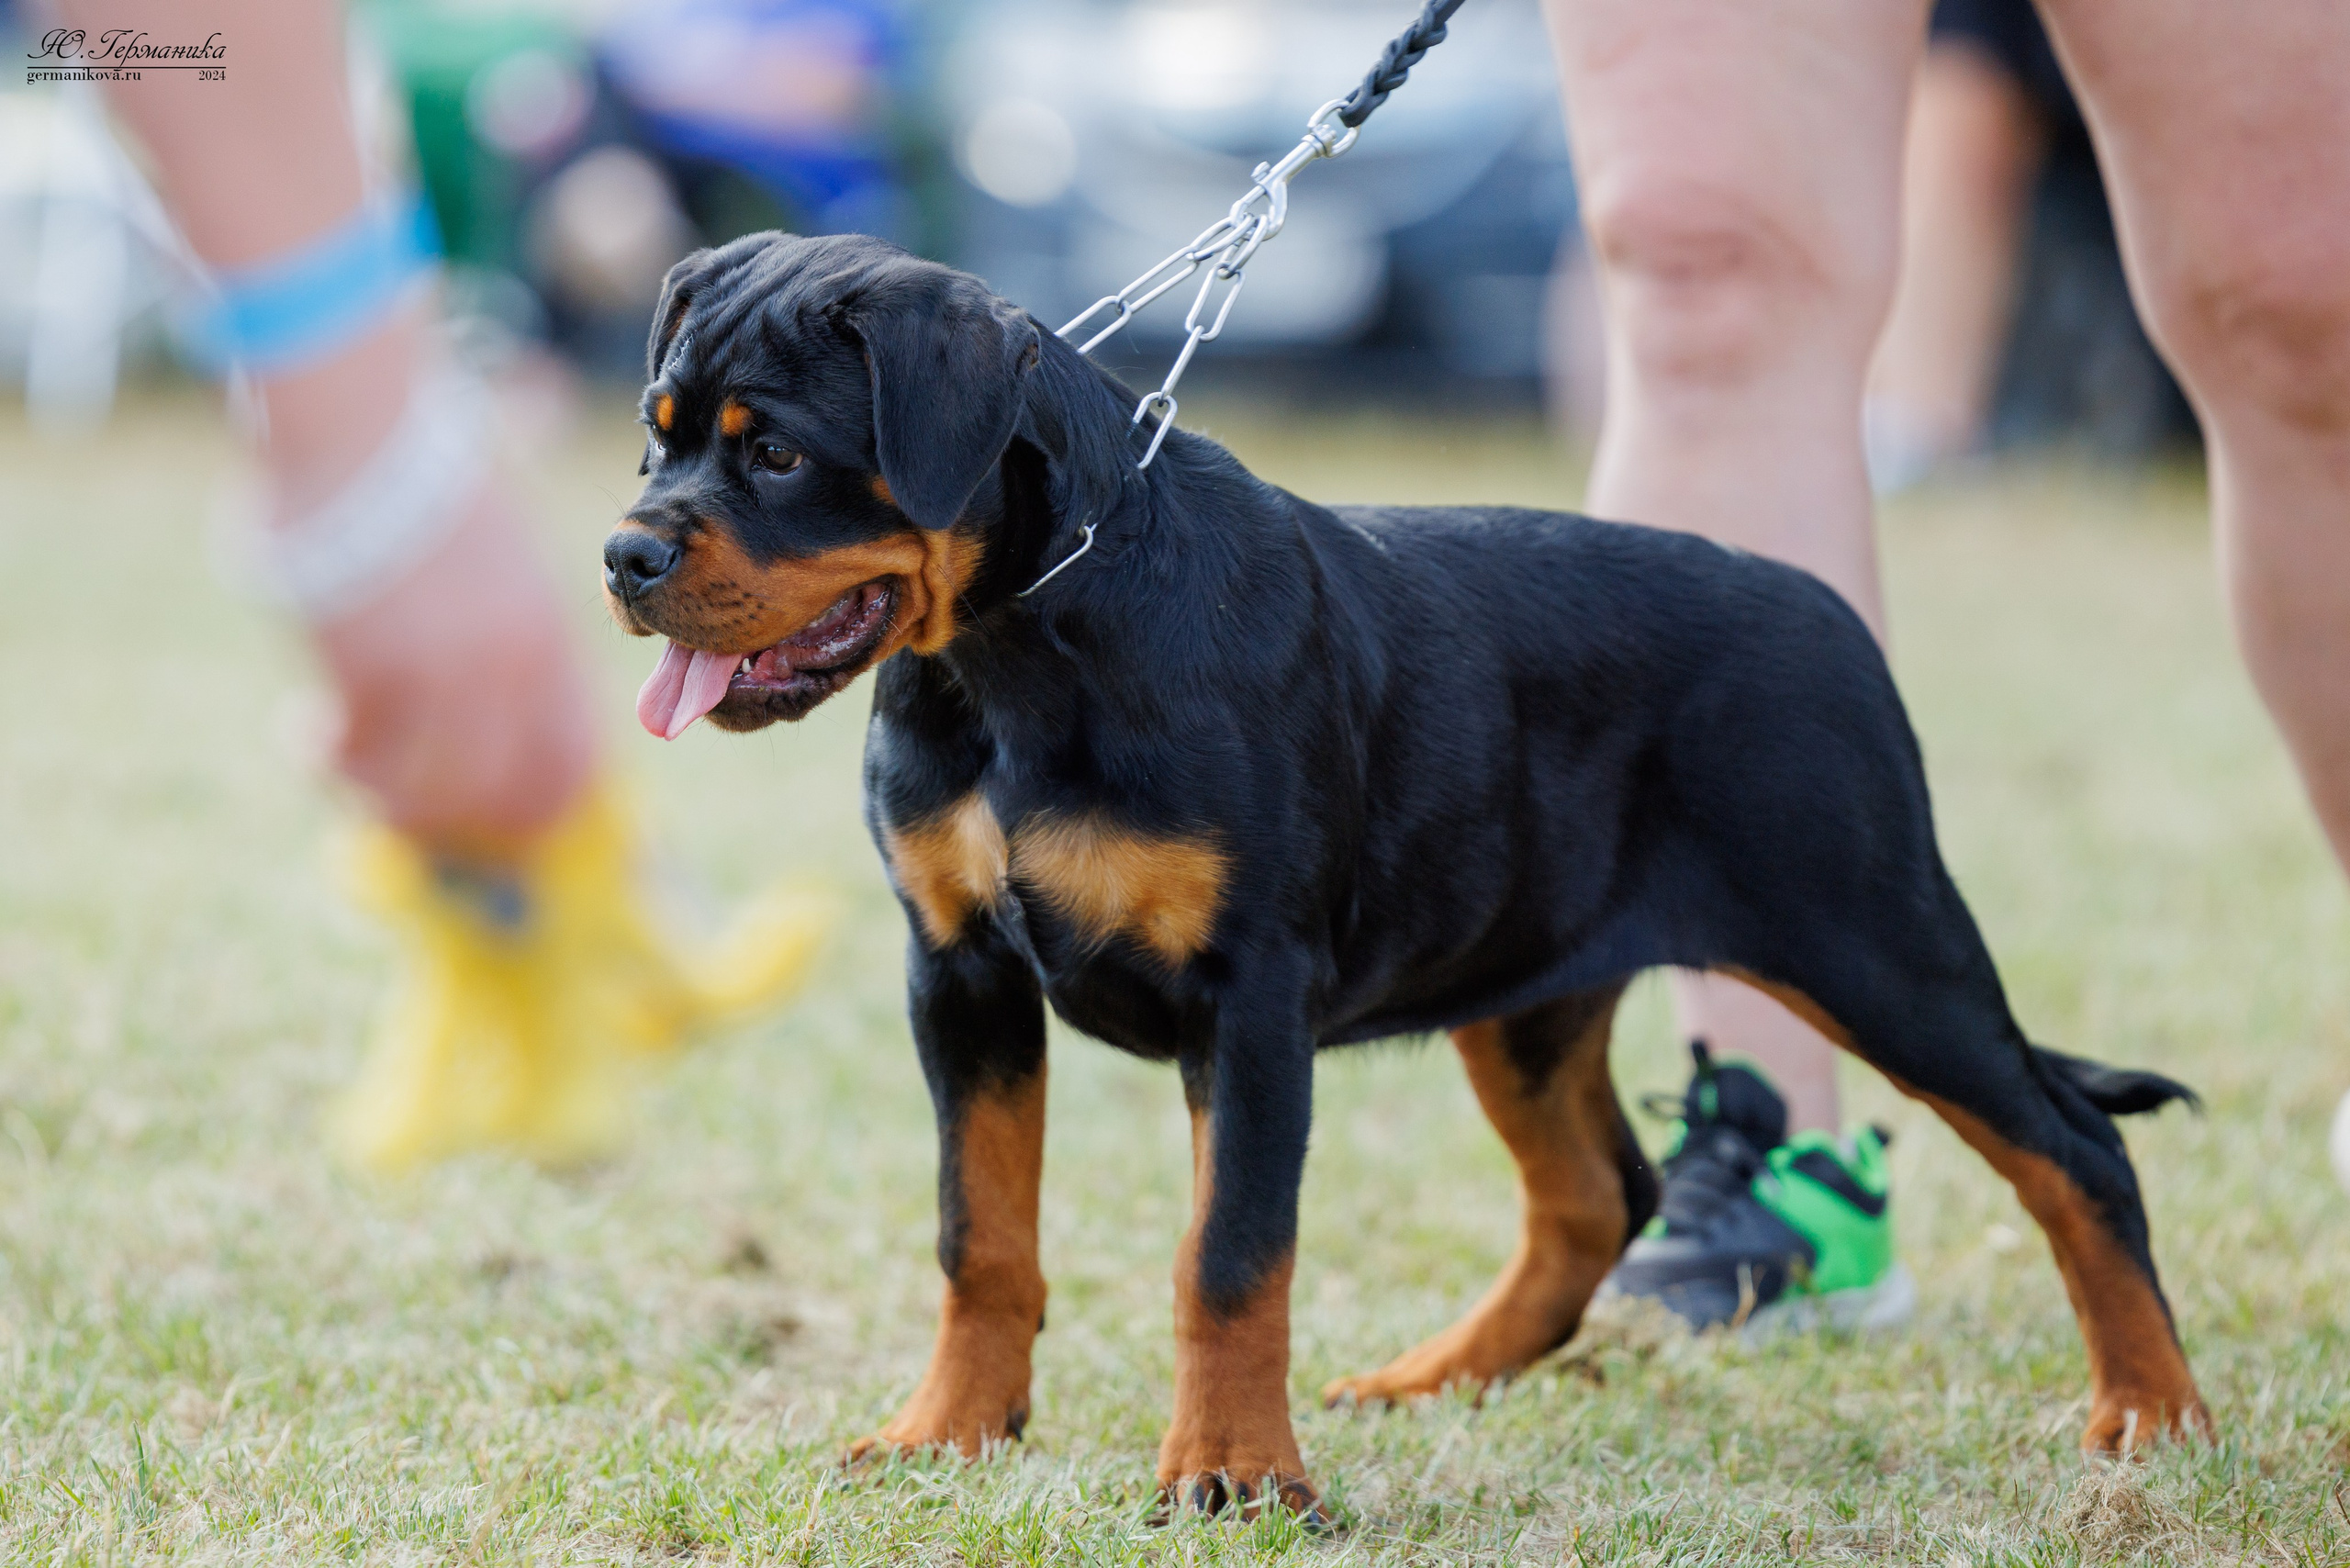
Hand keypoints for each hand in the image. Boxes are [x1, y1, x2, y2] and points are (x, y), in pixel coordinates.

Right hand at [311, 483, 597, 861]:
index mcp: (551, 638)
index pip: (574, 757)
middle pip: (515, 796)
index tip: (503, 810)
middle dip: (468, 820)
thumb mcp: (501, 530)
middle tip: (419, 810)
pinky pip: (365, 762)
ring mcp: (449, 680)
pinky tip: (307, 732)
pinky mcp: (376, 678)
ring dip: (390, 797)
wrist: (363, 426)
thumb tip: (544, 527)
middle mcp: (513, 671)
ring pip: (436, 794)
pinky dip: (332, 760)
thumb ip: (519, 588)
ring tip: (348, 767)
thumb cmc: (424, 457)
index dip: (541, 799)